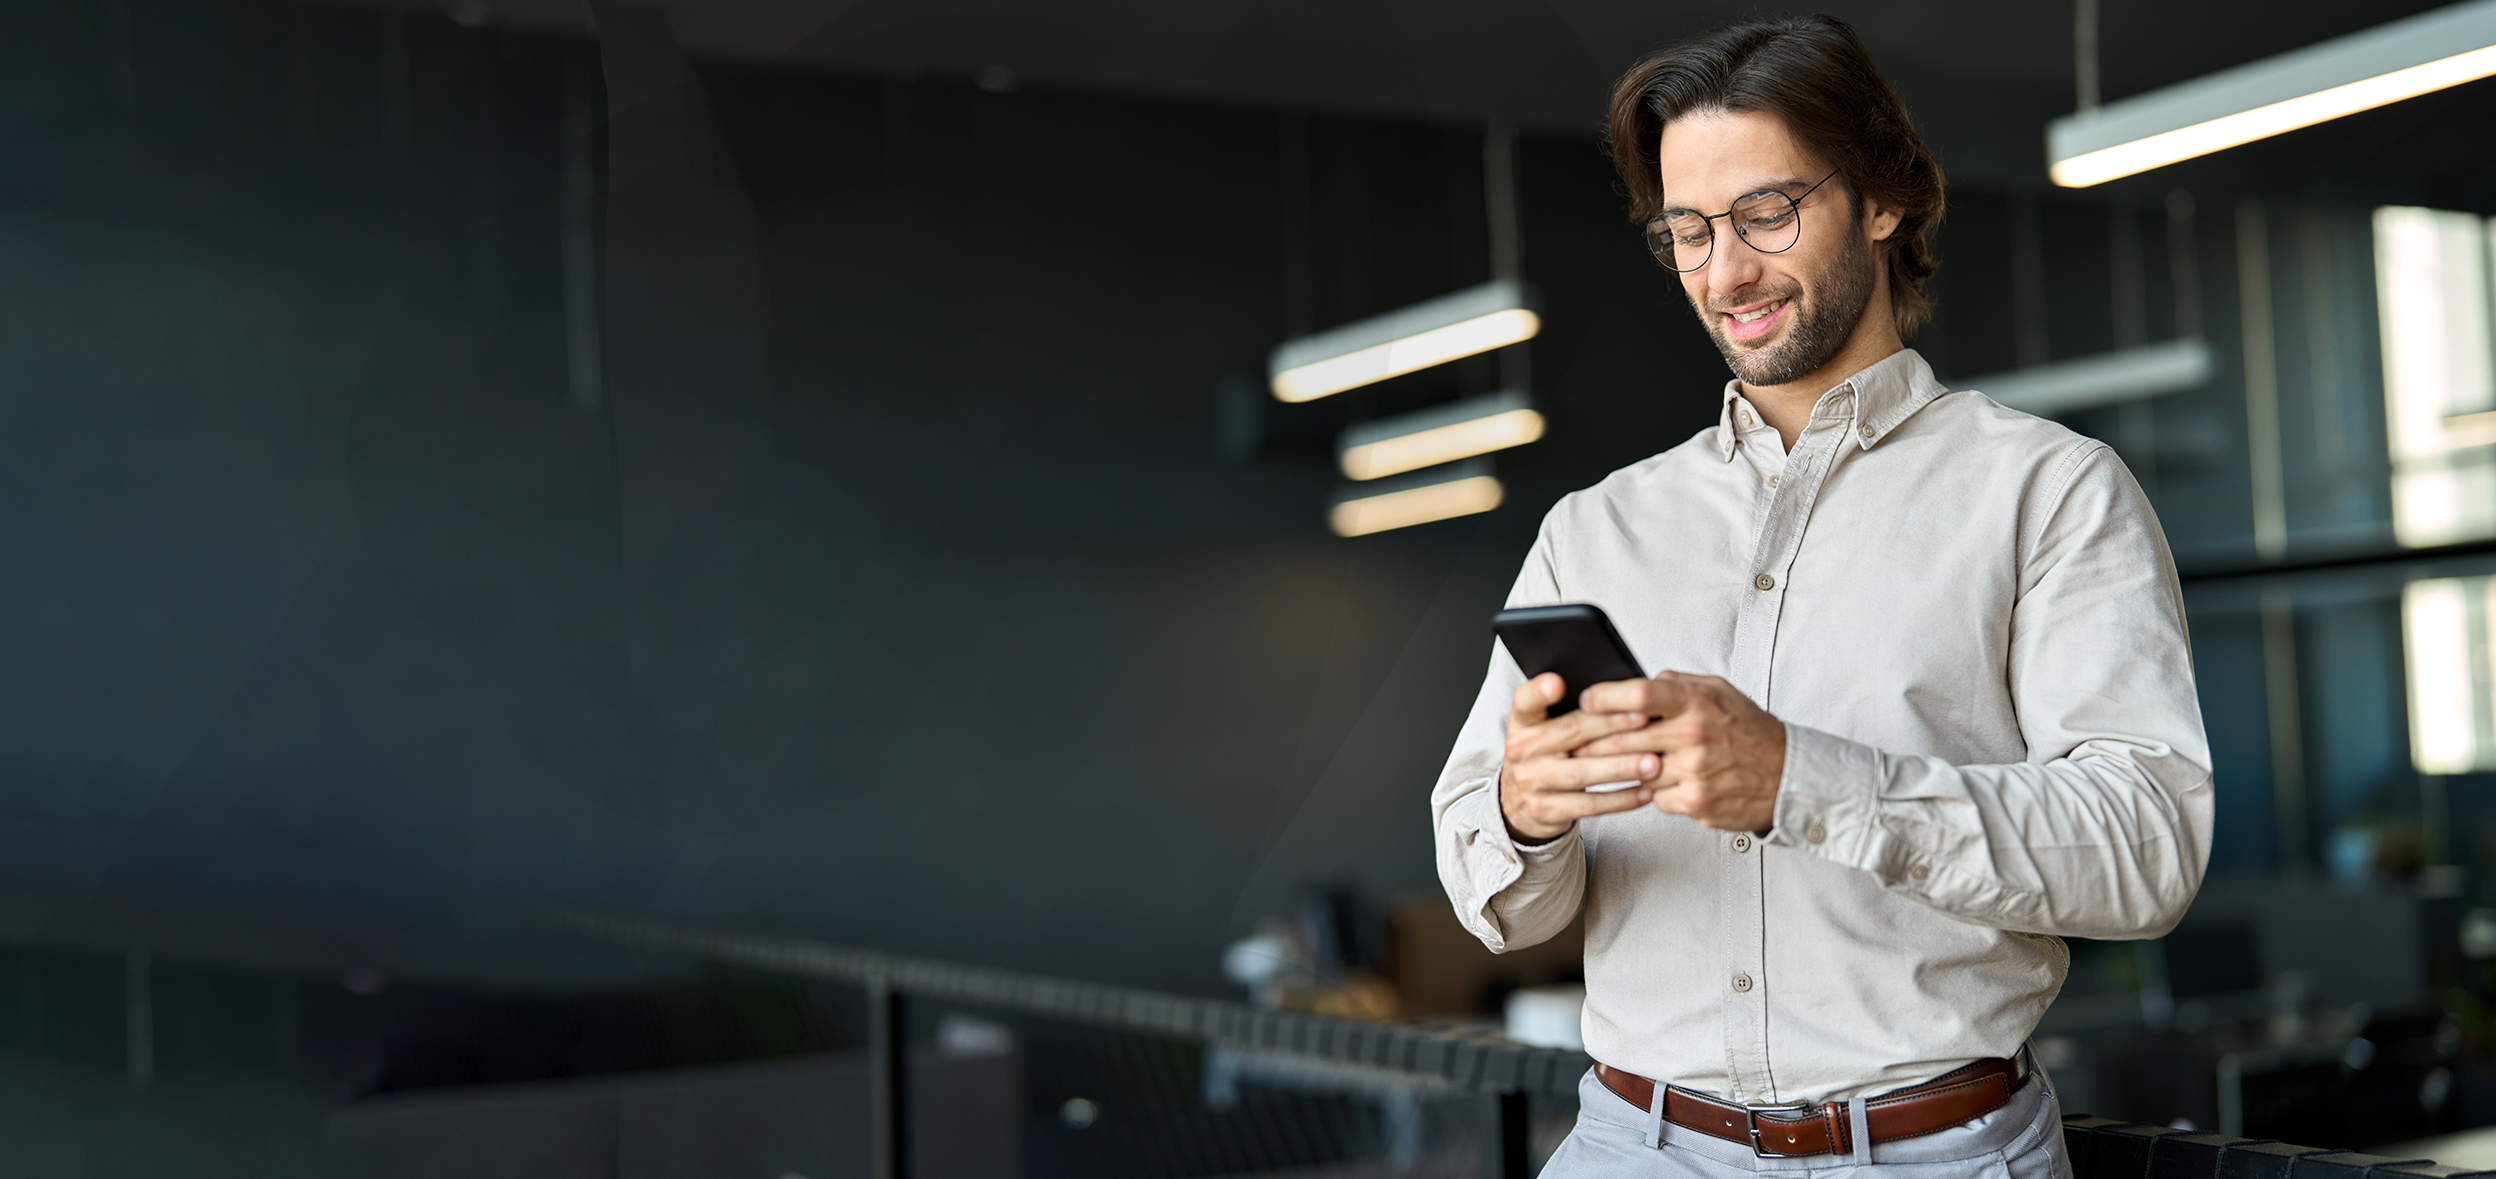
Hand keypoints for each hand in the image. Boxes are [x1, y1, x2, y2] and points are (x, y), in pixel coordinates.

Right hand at [1497, 673, 1660, 842]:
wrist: (1519, 801)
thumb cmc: (1545, 754)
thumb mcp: (1544, 728)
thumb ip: (1572, 711)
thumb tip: (1623, 693)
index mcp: (1523, 722)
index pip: (1526, 701)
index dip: (1539, 691)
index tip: (1558, 682)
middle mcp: (1522, 750)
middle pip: (1569, 733)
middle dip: (1609, 724)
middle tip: (1644, 719)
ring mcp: (1532, 782)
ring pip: (1581, 773)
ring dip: (1620, 768)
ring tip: (1652, 763)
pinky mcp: (1546, 810)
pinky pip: (1589, 805)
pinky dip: (1619, 799)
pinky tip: (1644, 792)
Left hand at [1575, 673, 1786, 830]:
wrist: (1787, 776)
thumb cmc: (1750, 732)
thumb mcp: (1720, 692)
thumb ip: (1679, 683)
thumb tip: (1641, 681)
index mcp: (1698, 702)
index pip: (1640, 694)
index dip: (1606, 697)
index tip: (1587, 699)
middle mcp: (1694, 735)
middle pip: (1624, 737)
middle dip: (1592, 740)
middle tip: (1573, 739)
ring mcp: (1693, 771)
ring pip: (1634, 770)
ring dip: (1618, 769)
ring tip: (1603, 763)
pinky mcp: (1694, 802)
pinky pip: (1653, 797)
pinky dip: (1651, 791)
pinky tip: (1657, 783)